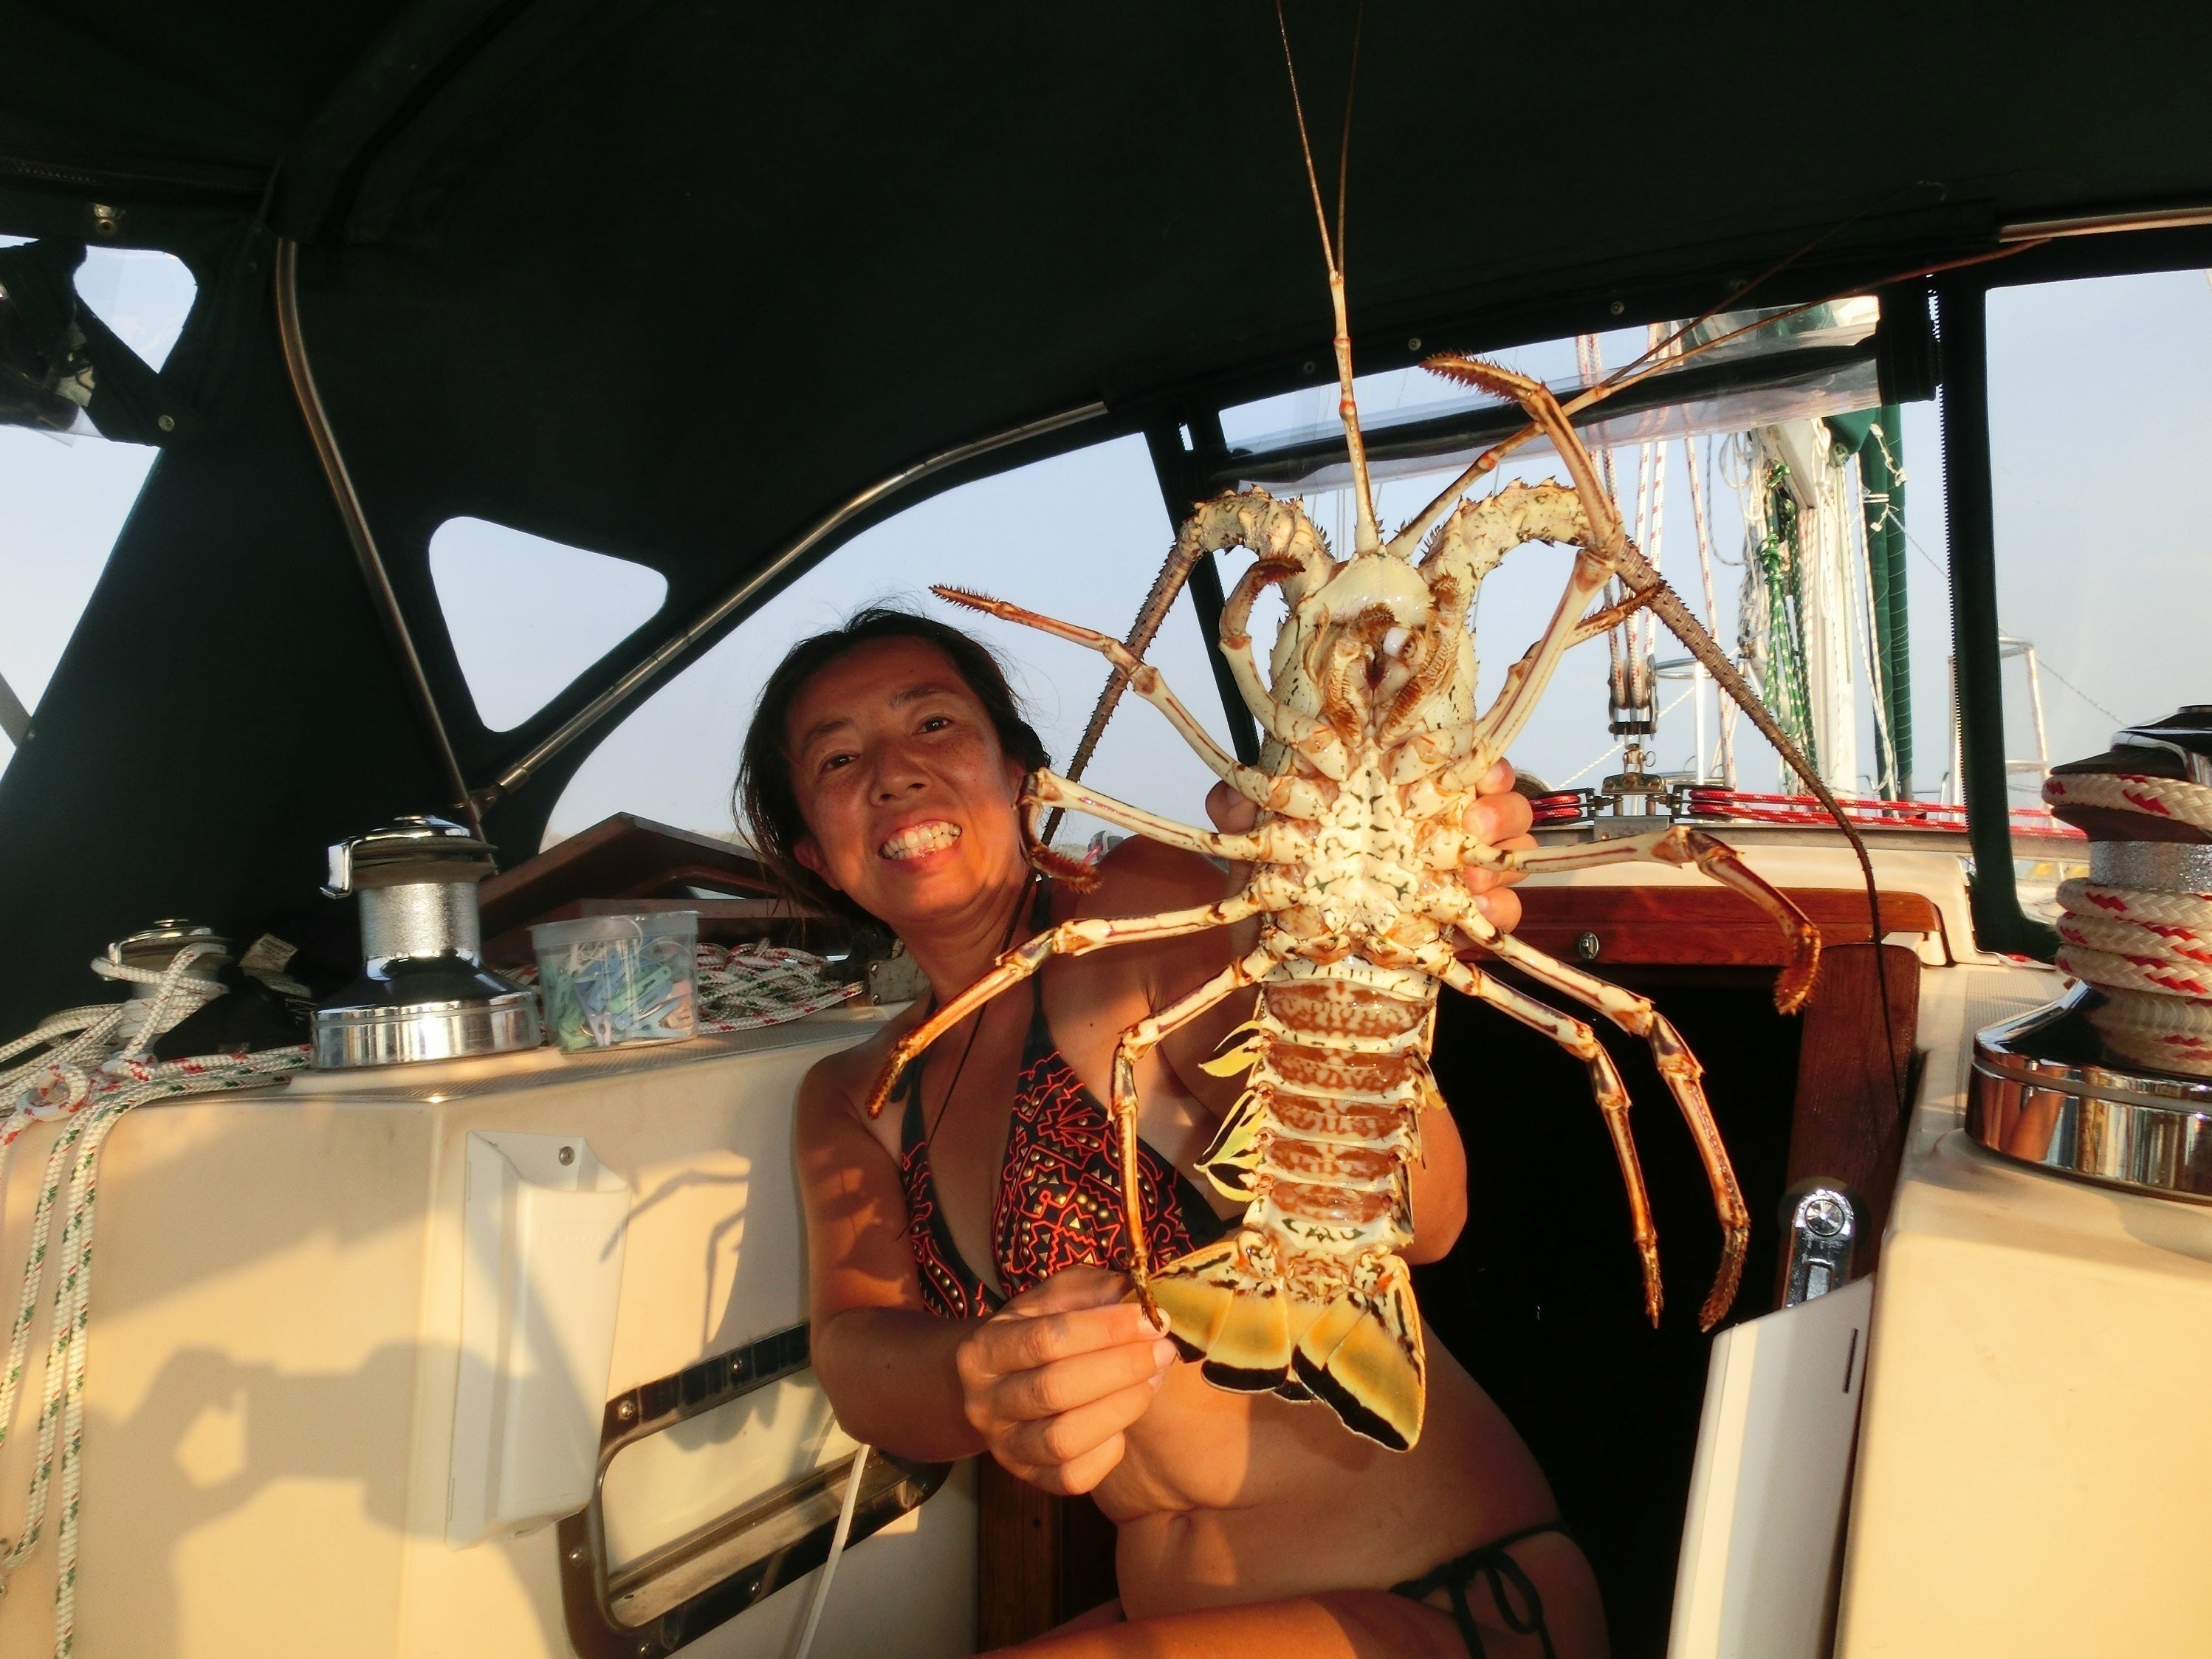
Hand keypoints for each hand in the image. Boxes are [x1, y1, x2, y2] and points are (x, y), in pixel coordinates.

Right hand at [954, 1267, 1177, 1494]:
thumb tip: (1138, 1297)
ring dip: (1122, 1406)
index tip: (1150, 1319)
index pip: (1046, 1338)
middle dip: (1121, 1367)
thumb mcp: (1058, 1298)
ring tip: (1153, 1378)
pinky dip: (1108, 1451)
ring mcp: (1005, 1447)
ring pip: (1064, 1438)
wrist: (1007, 1382)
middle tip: (1163, 1349)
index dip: (1104, 1329)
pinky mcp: (1031, 1479)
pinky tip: (1124, 1420)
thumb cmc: (1041, 1330)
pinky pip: (1074, 1477)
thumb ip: (1093, 1291)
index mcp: (983, 1350)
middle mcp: (984, 1403)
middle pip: (1055, 1389)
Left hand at [1209, 765, 1535, 930]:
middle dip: (1498, 804)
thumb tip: (1228, 800)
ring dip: (1504, 855)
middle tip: (1475, 820)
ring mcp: (1448, 869)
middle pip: (1492, 795)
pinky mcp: (1455, 916)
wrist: (1285, 958)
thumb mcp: (1253, 838)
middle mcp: (1428, 821)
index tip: (1472, 763)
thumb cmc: (1280, 880)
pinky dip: (1498, 907)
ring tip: (1476, 872)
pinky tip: (1480, 909)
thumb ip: (1237, 811)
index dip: (1468, 751)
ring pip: (1507, 847)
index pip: (1446, 751)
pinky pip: (1498, 907)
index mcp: (1390, 786)